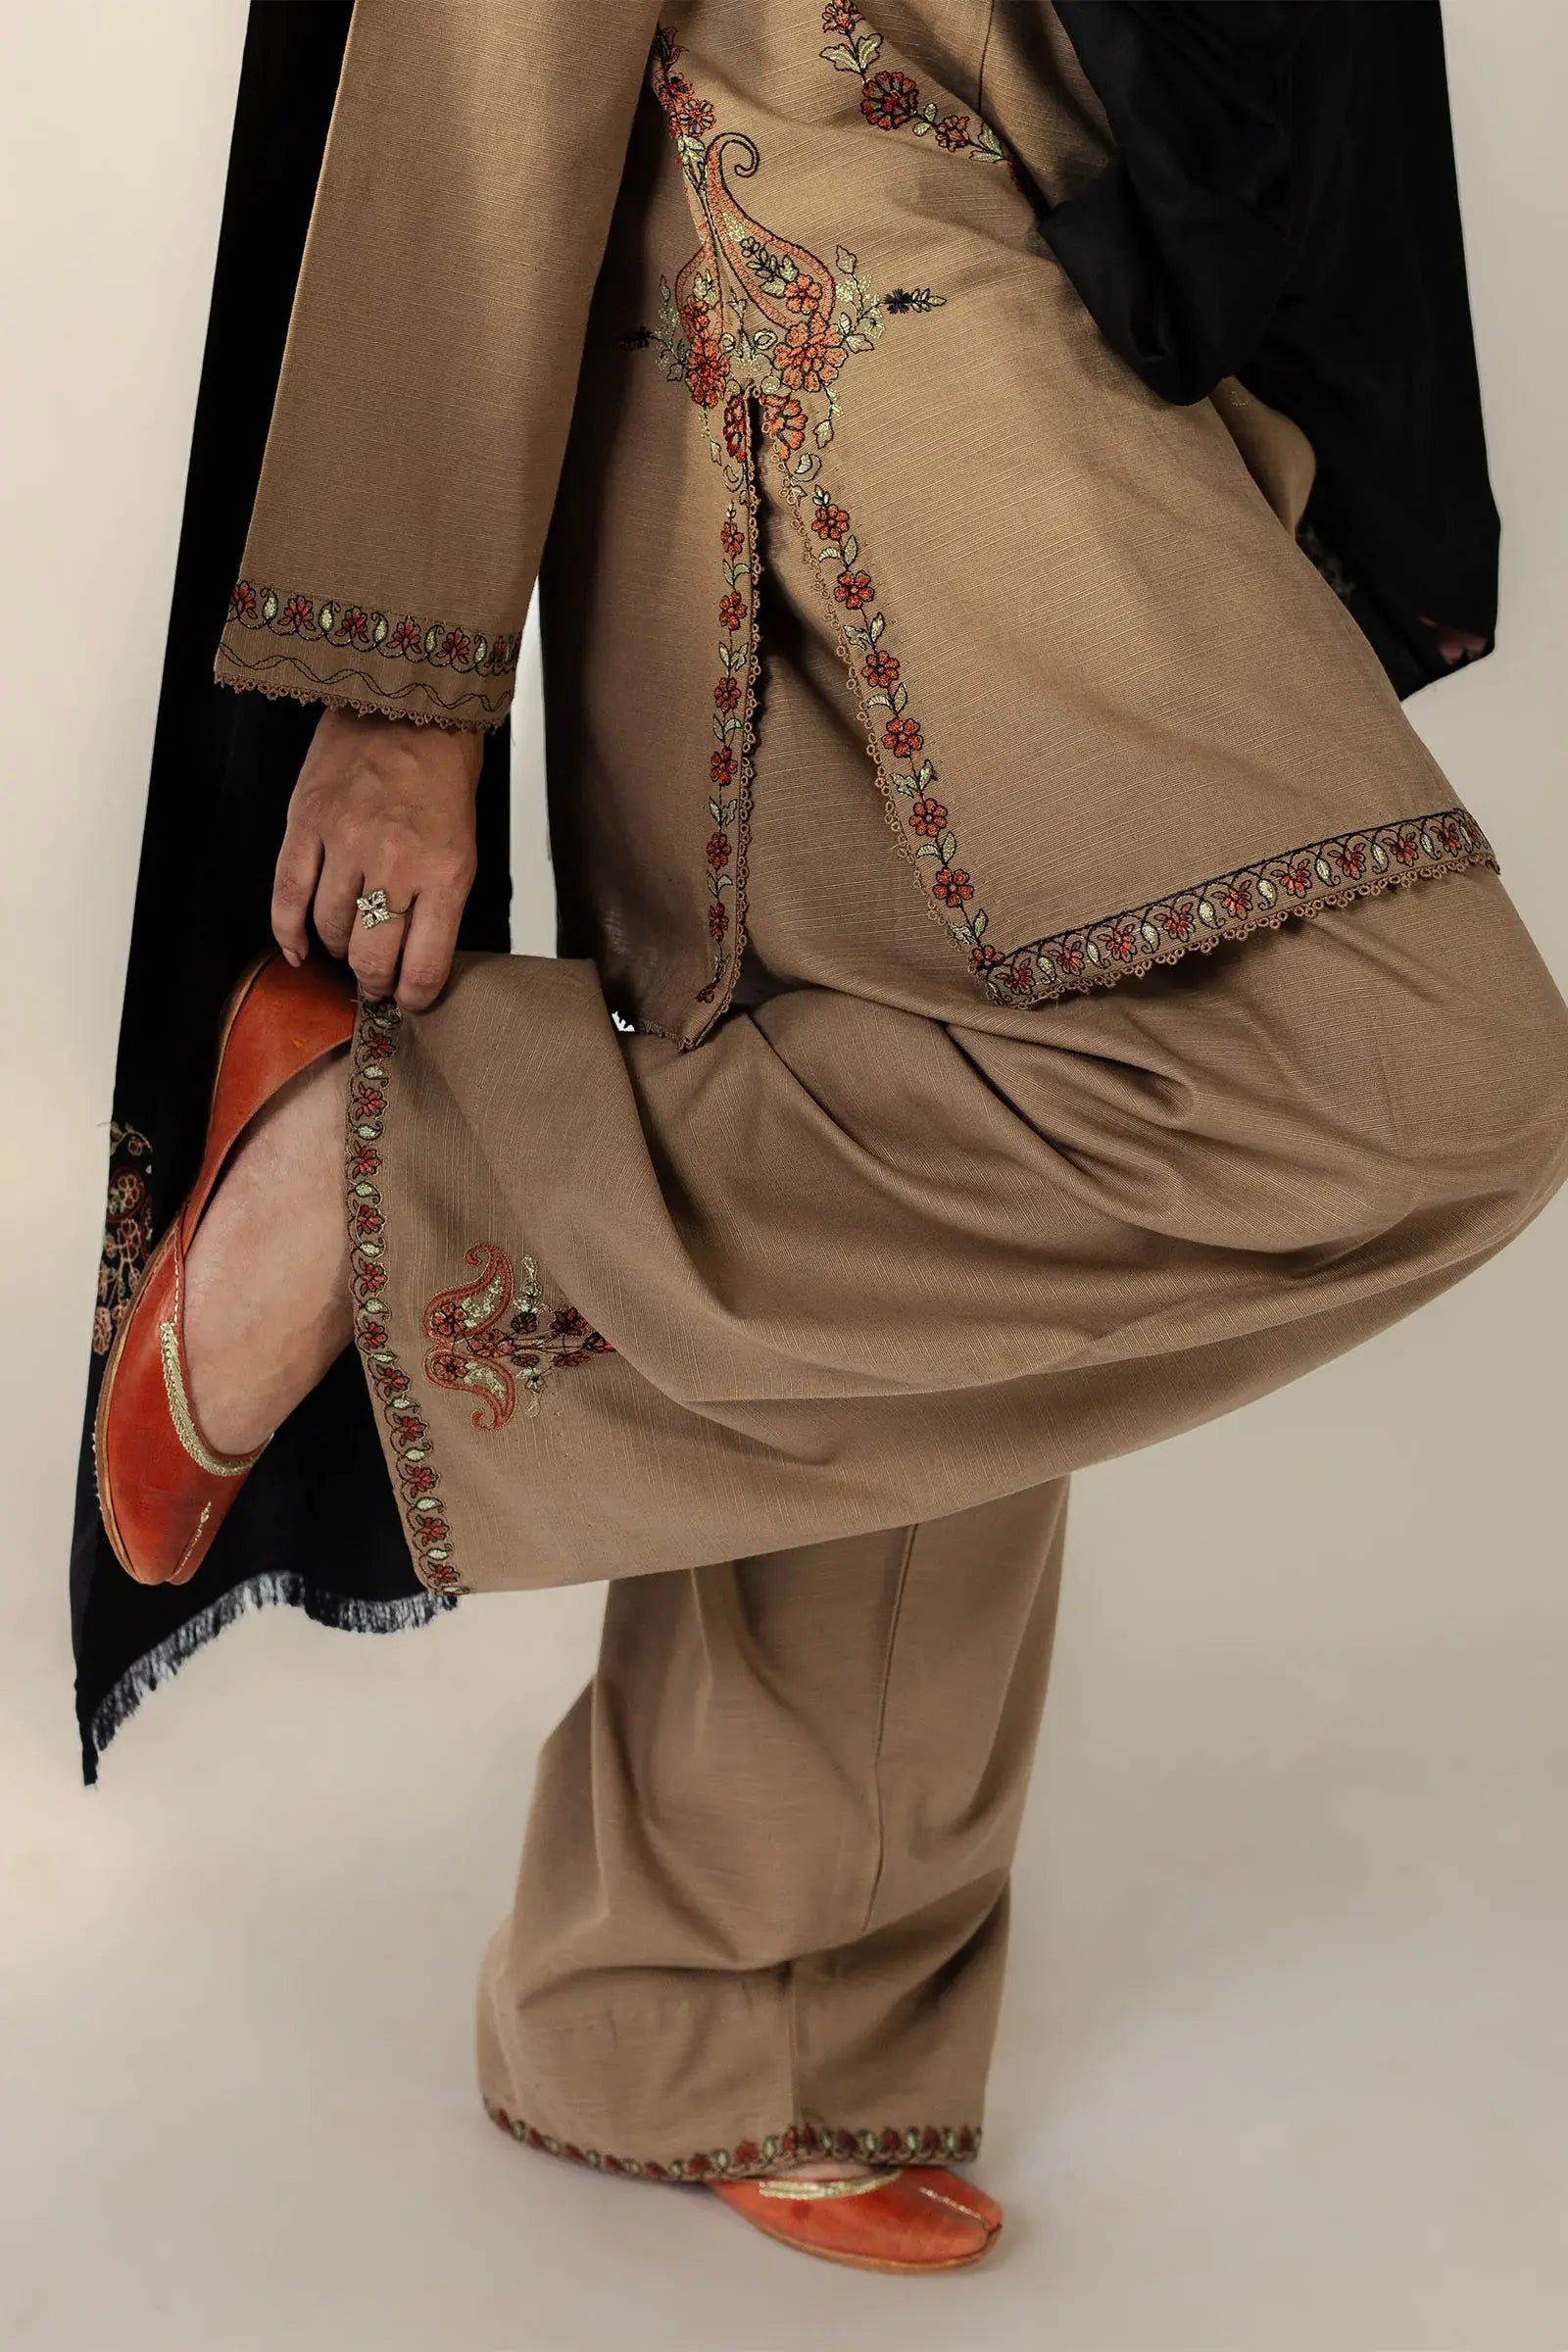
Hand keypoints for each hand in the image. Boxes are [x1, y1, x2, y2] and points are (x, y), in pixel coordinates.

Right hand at [272, 707, 483, 1009]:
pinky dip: (289, 931)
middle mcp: (394, 863)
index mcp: (444, 873)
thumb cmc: (442, 778)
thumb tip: (413, 959)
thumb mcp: (463, 845)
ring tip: (345, 949)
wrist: (407, 706)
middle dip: (372, 981)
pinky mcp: (306, 823)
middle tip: (373, 984)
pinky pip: (288, 894)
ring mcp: (345, 842)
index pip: (423, 965)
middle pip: (371, 956)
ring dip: (336, 951)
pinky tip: (298, 949)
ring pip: (329, 929)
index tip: (408, 1001)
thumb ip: (440, 903)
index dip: (413, 996)